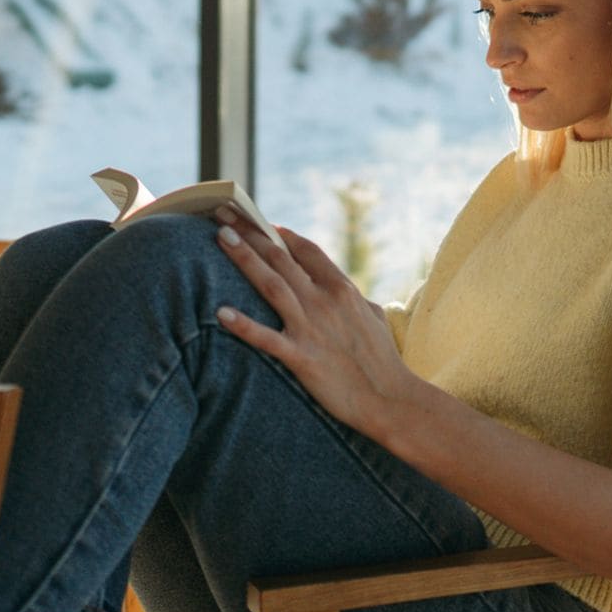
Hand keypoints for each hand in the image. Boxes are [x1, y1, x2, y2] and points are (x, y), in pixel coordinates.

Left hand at [213, 208, 415, 437]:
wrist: (390, 399)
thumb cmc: (384, 362)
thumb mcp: (375, 318)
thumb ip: (357, 301)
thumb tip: (352, 295)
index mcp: (343, 289)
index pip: (307, 250)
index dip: (281, 234)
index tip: (261, 222)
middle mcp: (325, 301)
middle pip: (282, 258)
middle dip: (251, 232)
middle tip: (225, 212)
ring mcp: (312, 328)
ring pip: (271, 284)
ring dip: (244, 258)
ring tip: (220, 237)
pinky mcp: (302, 357)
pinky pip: (267, 338)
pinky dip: (244, 325)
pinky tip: (220, 313)